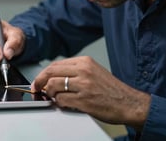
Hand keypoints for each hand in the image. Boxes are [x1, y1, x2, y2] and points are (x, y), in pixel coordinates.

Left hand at [31, 56, 150, 130]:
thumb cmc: (112, 89)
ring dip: (50, 93)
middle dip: (40, 81)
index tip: (39, 80)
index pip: (56, 64)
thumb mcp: (94, 72)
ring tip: (54, 97)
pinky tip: (64, 104)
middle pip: (51, 72)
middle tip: (36, 88)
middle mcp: (84, 71)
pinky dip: (59, 103)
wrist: (129, 103)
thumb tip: (54, 77)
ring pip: (54, 86)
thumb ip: (75, 71)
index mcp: (85, 62)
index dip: (43, 73)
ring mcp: (84, 85)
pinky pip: (61, 100)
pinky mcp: (84, 100)